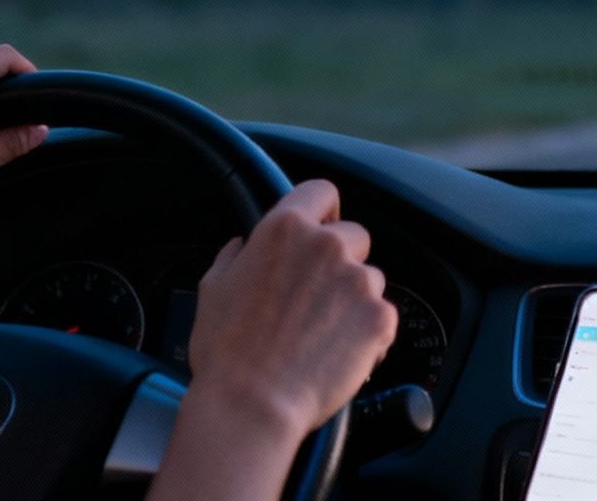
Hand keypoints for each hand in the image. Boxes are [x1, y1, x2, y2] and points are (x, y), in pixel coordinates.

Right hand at [184, 180, 399, 440]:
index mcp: (284, 229)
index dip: (323, 209)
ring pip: (369, 278)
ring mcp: (357, 280)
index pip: (322, 191)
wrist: (253, 404)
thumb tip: (242, 247)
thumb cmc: (227, 352)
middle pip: (353, 236)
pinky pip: (383, 315)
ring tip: (323, 334)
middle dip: (341, 260)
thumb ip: (235, 257)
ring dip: (353, 299)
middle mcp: (326, 246)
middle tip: (317, 296)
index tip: (322, 226)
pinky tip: (340, 353)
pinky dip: (369, 333)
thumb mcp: (213, 289)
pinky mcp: (379, 317)